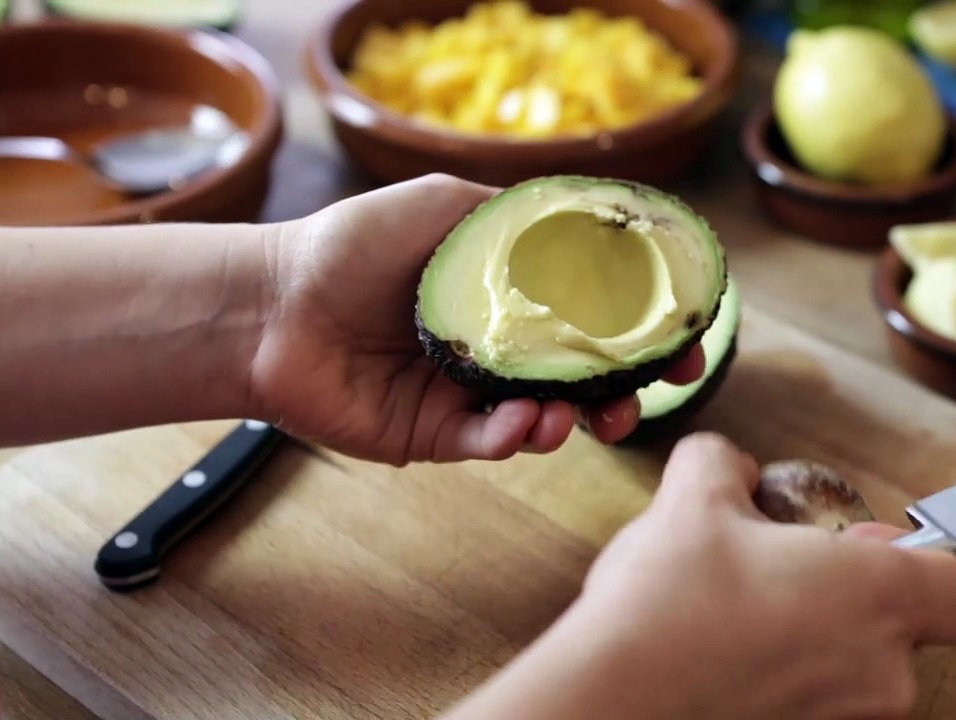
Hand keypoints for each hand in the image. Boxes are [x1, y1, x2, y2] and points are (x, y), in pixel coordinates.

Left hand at [250, 174, 703, 464]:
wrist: (271, 303)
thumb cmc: (351, 244)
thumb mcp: (446, 204)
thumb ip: (518, 217)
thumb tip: (590, 219)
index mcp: (505, 293)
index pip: (591, 314)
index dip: (642, 329)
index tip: (684, 338)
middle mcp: (496, 345)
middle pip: (582, 374)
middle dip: (626, 387)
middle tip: (654, 391)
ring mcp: (468, 393)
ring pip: (546, 417)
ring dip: (577, 418)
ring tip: (583, 414)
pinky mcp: (435, 434)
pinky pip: (491, 442)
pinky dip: (517, 437)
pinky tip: (524, 425)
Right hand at [445, 433, 955, 719]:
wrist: (613, 699)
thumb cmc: (668, 604)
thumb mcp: (691, 498)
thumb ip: (723, 462)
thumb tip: (729, 465)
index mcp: (878, 595)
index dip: (928, 565)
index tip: (867, 549)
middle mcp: (880, 671)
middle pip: (902, 631)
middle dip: (846, 598)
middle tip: (779, 571)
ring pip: (853, 671)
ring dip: (811, 639)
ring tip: (734, 613)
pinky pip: (812, 703)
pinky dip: (780, 679)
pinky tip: (719, 655)